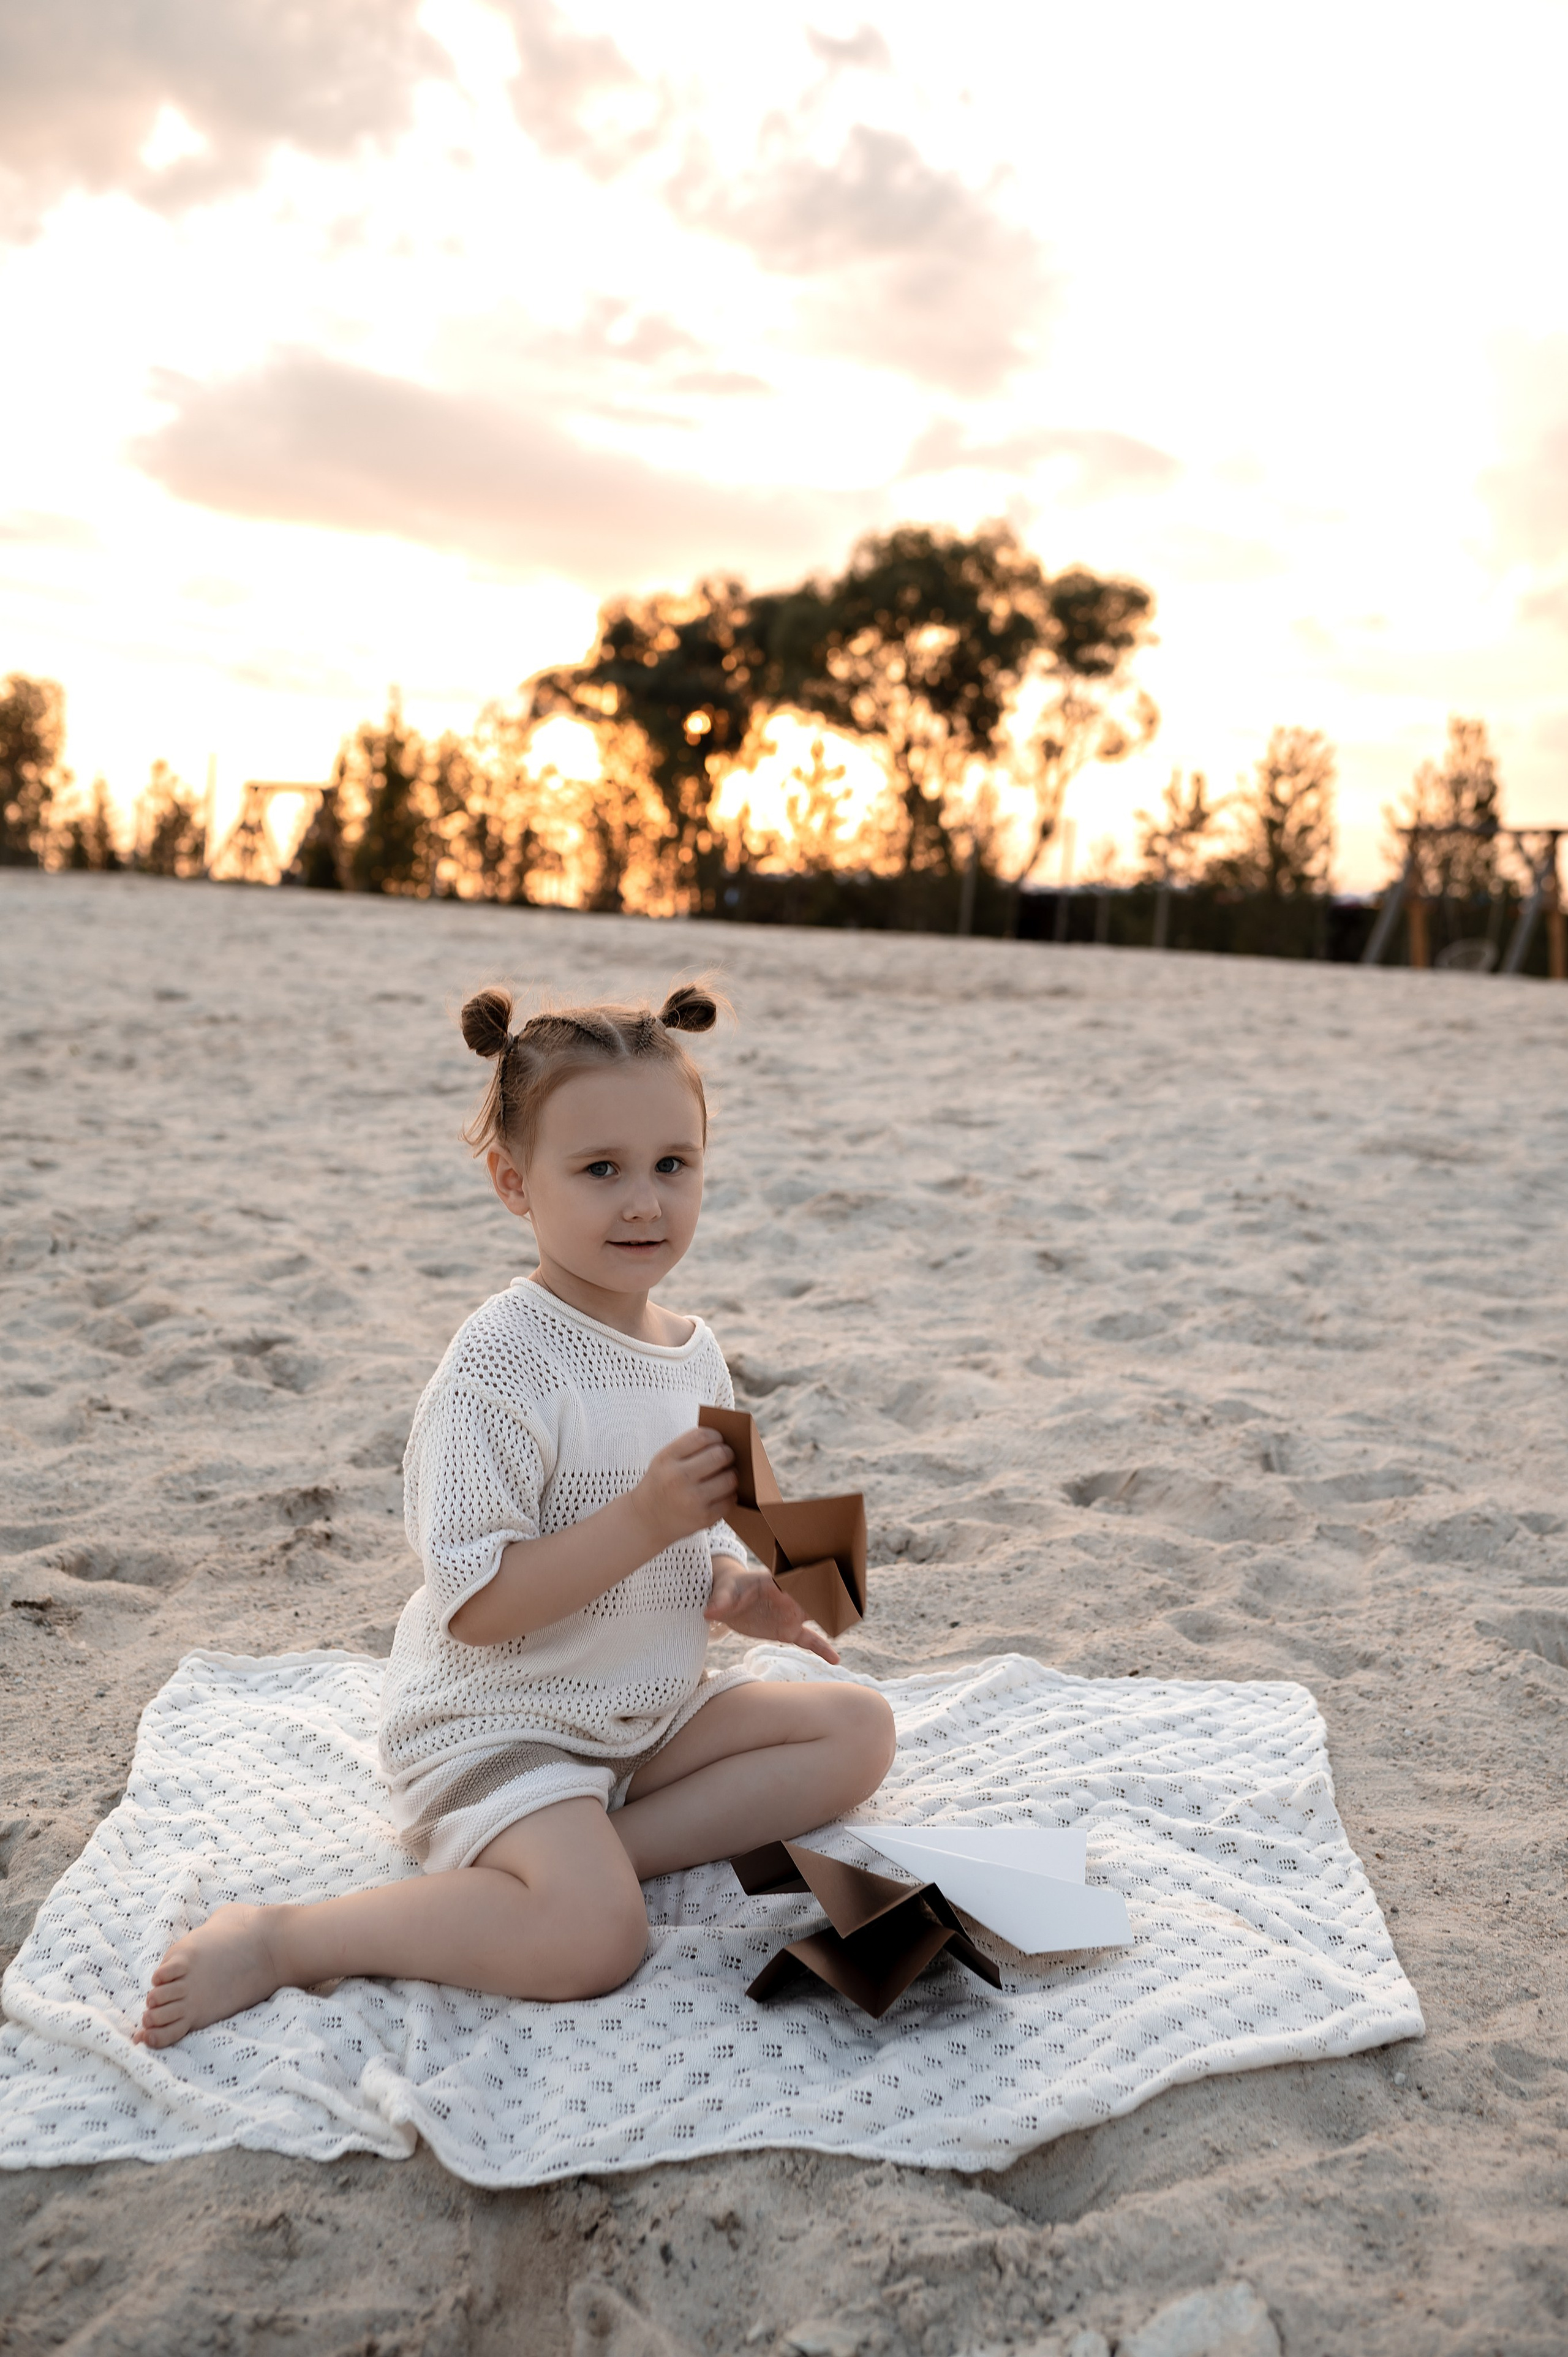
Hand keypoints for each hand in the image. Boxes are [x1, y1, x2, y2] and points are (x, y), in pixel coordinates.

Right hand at [632, 1428, 736, 1553]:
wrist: (646, 1520)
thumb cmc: (661, 1485)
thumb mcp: (664, 1460)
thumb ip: (689, 1447)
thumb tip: (724, 1439)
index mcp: (667, 1459)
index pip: (702, 1436)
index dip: (716, 1436)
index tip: (717, 1441)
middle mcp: (678, 1478)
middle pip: (720, 1455)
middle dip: (728, 1454)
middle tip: (725, 1458)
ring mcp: (692, 1499)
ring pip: (730, 1478)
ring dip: (732, 1475)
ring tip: (723, 1477)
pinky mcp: (704, 1517)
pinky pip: (731, 1499)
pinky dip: (729, 1495)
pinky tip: (719, 1494)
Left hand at [704, 1556, 840, 1664]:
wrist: (727, 1601)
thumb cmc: (726, 1589)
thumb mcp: (722, 1593)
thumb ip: (720, 1602)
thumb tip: (709, 1612)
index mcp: (775, 1583)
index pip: (796, 1581)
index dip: (810, 1581)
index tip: (824, 1582)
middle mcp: (789, 1597)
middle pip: (814, 1596)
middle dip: (832, 1595)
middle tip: (851, 1600)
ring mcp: (791, 1614)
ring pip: (817, 1616)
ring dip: (833, 1618)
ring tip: (853, 1624)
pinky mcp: (788, 1630)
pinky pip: (809, 1640)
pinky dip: (822, 1649)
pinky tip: (836, 1661)